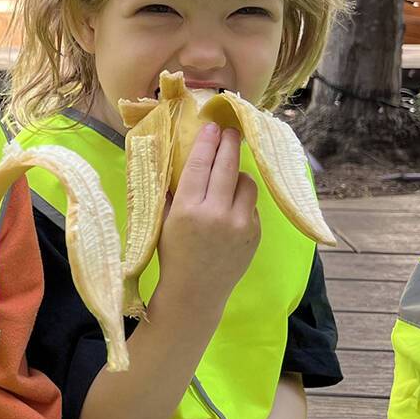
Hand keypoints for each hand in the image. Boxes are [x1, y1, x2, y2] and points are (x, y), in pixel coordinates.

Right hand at [154, 124, 259, 317]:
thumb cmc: (173, 254)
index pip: (200, 165)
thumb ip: (172, 192)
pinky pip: (252, 205)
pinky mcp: (255, 233)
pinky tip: (231, 206)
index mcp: (188, 209)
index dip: (207, 142)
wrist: (196, 292)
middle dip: (229, 144)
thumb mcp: (164, 222)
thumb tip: (178, 158)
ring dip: (237, 174)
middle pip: (227, 166)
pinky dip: (242, 200)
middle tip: (230, 131)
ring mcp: (239, 224)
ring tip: (229, 174)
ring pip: (246, 183)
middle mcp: (216, 214)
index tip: (212, 126)